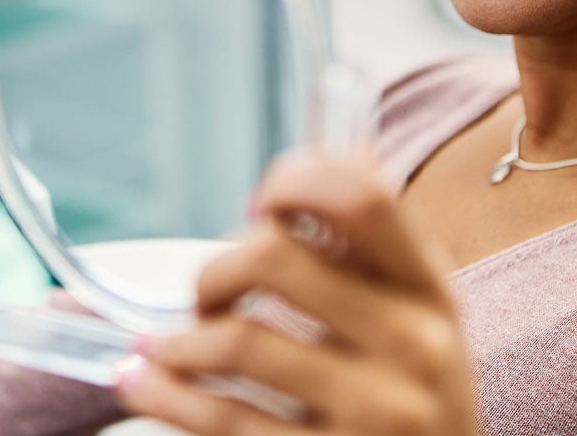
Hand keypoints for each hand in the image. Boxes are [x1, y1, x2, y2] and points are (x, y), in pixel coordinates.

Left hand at [115, 151, 477, 434]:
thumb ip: (368, 249)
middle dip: (217, 270)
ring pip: (239, 342)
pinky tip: (146, 383)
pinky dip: (168, 396)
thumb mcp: (415, 317)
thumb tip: (308, 166)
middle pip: (277, 259)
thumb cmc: (411, 393)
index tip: (258, 206)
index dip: (294, 180)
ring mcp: (377, 416)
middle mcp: (413, 347)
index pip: (364, 195)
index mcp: (431, 290)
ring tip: (168, 346)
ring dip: (181, 340)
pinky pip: (225, 423)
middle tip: (208, 294)